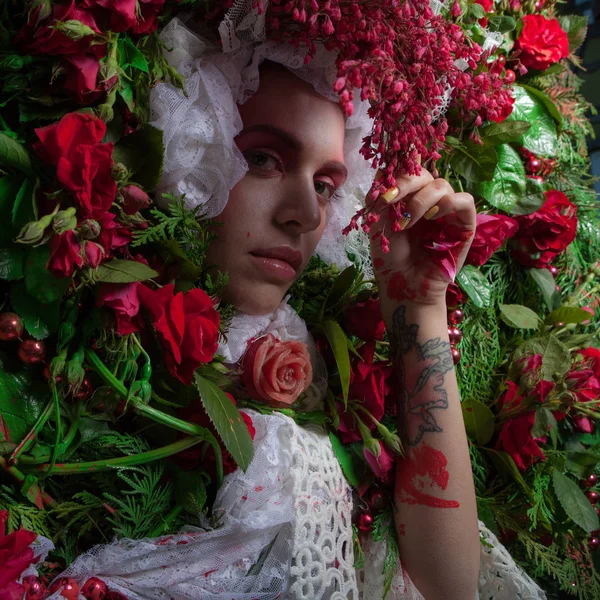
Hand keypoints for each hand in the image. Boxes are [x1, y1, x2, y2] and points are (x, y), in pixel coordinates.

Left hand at [368, 169, 475, 308]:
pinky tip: (430, 219)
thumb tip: (383, 170)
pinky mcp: (465, 224)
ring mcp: (448, 212)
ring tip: (406, 222)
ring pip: (441, 185)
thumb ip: (381, 198)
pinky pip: (465, 200)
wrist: (403, 286)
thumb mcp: (378, 224)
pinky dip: (447, 203)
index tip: (382, 186)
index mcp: (409, 198)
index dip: (398, 170)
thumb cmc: (390, 259)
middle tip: (389, 200)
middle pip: (424, 174)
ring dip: (420, 200)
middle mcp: (429, 202)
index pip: (409, 171)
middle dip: (404, 183)